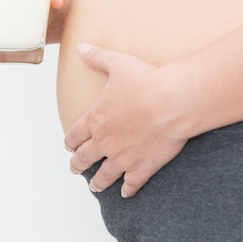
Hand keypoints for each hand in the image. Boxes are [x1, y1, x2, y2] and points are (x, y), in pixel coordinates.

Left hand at [64, 44, 189, 197]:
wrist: (173, 101)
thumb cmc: (148, 81)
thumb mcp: (118, 63)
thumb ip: (97, 57)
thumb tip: (81, 48)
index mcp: (96, 118)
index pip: (75, 135)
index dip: (70, 142)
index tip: (69, 146)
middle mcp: (105, 141)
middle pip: (84, 158)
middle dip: (77, 163)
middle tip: (75, 167)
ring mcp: (123, 157)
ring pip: (104, 175)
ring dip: (97, 182)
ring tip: (95, 186)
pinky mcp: (143, 167)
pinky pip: (131, 184)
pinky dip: (127, 190)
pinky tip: (125, 193)